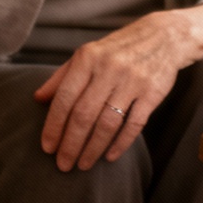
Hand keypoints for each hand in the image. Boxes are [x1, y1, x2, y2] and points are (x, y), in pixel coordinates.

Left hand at [34, 11, 190, 170]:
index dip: (54, 126)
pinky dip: (121, 143)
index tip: (47, 148)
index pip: (65, 98)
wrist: (164, 37)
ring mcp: (132, 80)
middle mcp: (109, 68)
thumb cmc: (118, 49)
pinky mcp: (153, 92)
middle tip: (63, 165)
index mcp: (88, 58)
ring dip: (93, 148)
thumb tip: (38, 99)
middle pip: (84, 114)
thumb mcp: (87, 55)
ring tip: (83, 164)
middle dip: (71, 144)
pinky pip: (134, 124)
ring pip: (108, 123)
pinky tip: (110, 156)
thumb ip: (62, 77)